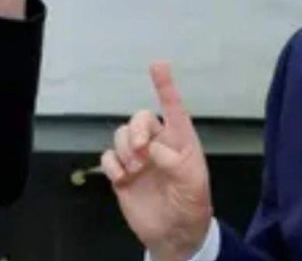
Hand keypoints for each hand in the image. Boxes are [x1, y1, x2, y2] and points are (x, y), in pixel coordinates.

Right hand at [101, 62, 212, 260]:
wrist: (174, 236)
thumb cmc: (191, 207)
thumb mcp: (193, 184)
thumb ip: (175, 162)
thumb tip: (152, 149)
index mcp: (180, 142)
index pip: (173, 109)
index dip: (165, 86)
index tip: (158, 65)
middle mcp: (158, 145)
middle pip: (140, 119)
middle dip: (136, 130)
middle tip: (141, 153)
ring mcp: (138, 159)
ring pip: (121, 135)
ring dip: (124, 149)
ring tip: (134, 170)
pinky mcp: (122, 174)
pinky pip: (108, 156)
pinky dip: (112, 164)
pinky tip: (121, 178)